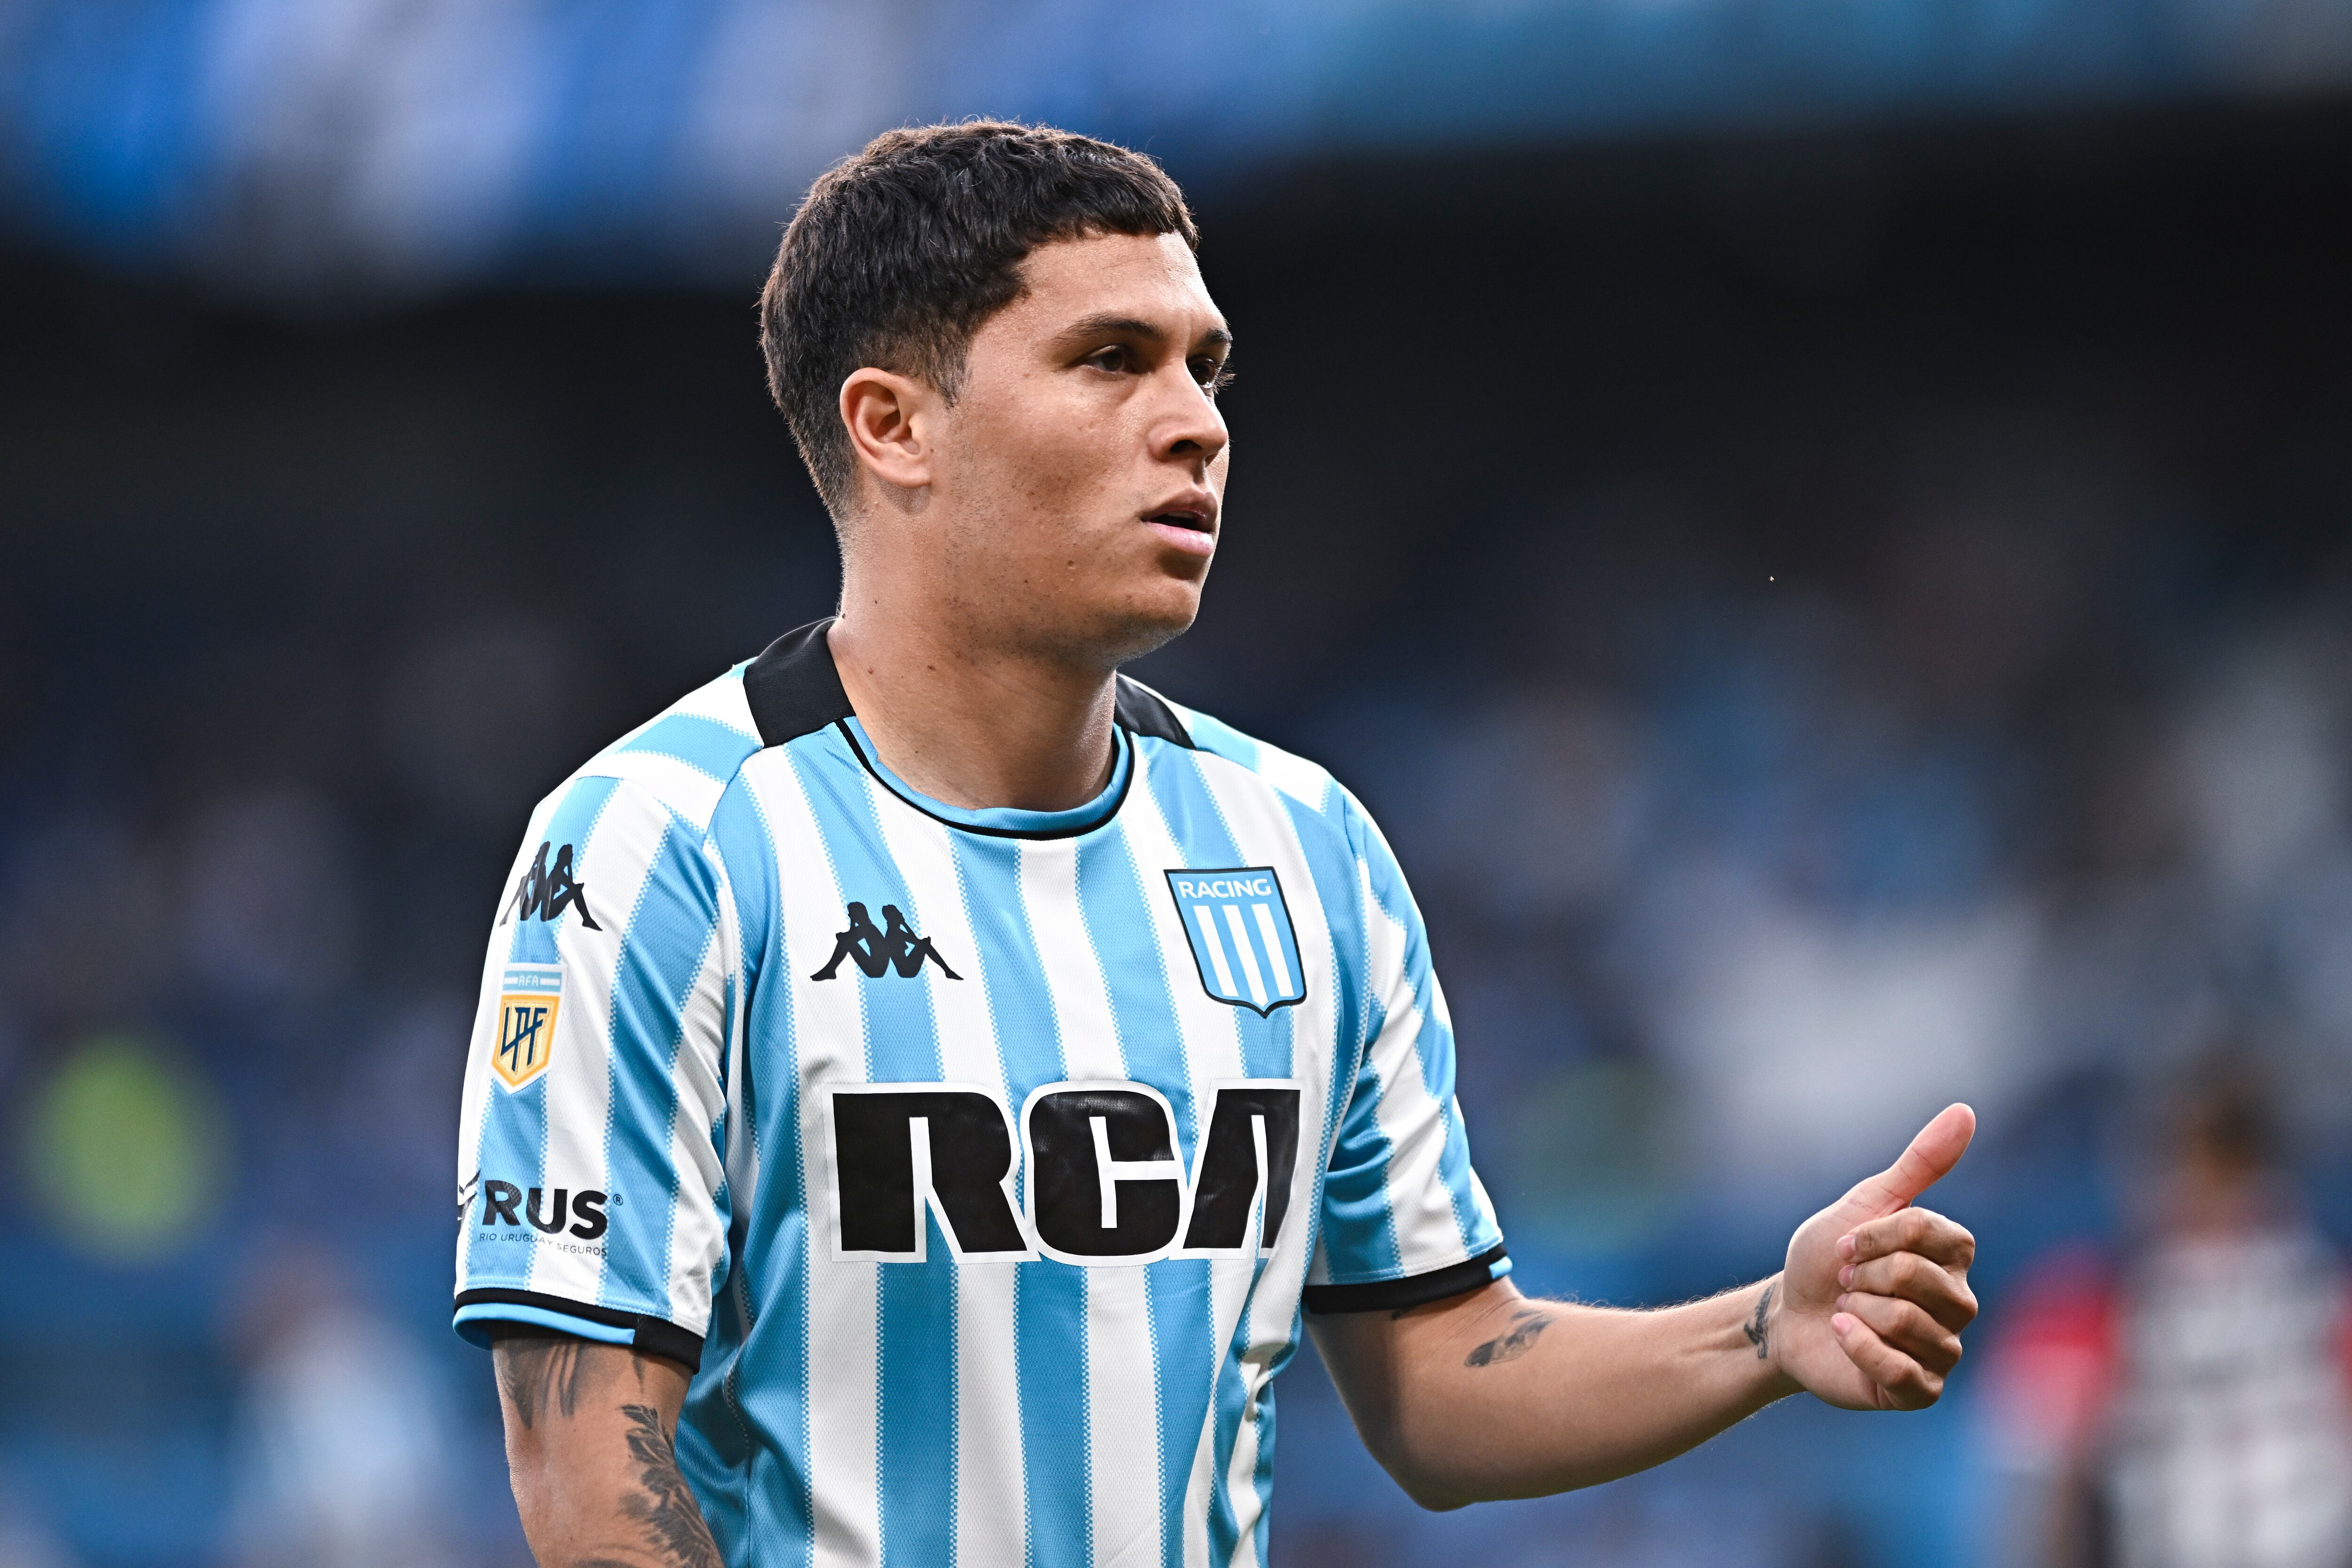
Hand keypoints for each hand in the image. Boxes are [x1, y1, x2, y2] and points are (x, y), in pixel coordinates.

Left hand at [1767, 1103, 1978, 1410]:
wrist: (1787, 1316)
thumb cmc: (1826, 1260)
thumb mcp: (1864, 1203)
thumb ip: (1920, 1162)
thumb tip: (1966, 1111)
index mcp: (1953, 1256)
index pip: (1927, 1232)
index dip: (1874, 1235)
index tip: (1848, 1243)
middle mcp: (1959, 1303)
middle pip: (1914, 1276)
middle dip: (1861, 1275)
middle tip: (1846, 1283)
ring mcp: (1944, 1349)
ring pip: (1905, 1319)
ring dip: (1855, 1310)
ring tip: (1848, 1311)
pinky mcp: (1921, 1390)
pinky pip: (1899, 1370)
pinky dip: (1857, 1347)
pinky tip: (1841, 1335)